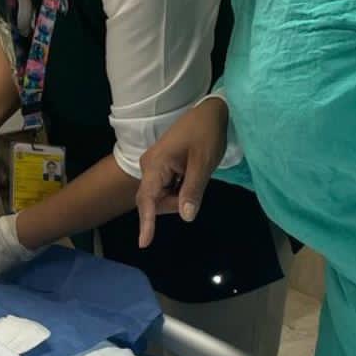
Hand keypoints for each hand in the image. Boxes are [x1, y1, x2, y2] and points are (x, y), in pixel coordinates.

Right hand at [136, 97, 227, 247]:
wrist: (210, 111)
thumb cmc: (207, 134)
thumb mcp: (203, 164)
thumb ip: (192, 191)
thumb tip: (185, 216)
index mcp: (156, 164)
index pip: (147, 198)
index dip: (147, 221)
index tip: (144, 243)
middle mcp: (149, 165)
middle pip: (154, 200)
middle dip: (174, 203)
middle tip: (197, 185)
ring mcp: (154, 165)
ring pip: (161, 195)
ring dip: (178, 195)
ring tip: (196, 175)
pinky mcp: (160, 165)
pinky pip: (165, 186)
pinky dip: (179, 188)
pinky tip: (190, 175)